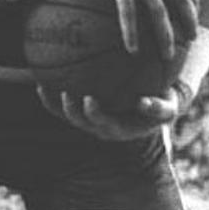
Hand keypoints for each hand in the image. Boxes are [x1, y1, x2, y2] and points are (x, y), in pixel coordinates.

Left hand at [39, 84, 180, 139]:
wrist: (154, 102)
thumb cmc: (162, 103)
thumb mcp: (168, 108)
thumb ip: (160, 108)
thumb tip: (144, 103)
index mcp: (120, 129)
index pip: (104, 125)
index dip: (95, 115)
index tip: (90, 100)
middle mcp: (101, 127)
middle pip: (81, 121)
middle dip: (71, 109)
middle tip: (67, 93)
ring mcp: (88, 119)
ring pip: (67, 114)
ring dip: (54, 103)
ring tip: (46, 85)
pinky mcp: (80, 109)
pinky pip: (59, 106)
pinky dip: (49, 96)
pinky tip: (40, 81)